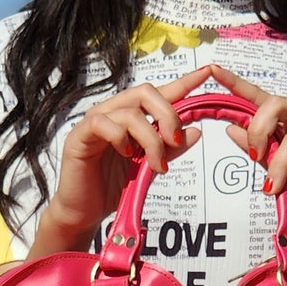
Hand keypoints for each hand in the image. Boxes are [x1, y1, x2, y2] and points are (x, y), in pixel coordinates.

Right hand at [42, 65, 214, 242]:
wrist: (86, 211)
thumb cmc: (113, 186)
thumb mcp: (150, 167)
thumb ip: (171, 149)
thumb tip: (196, 131)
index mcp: (132, 117)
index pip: (160, 93)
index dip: (184, 82)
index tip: (206, 74)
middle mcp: (114, 112)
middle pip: (146, 92)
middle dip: (168, 115)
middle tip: (175, 142)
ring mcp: (95, 121)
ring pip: (130, 112)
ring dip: (151, 139)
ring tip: (156, 164)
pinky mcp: (80, 135)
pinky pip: (103, 123)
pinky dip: (121, 138)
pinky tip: (126, 155)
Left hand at [206, 65, 286, 262]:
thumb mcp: (280, 173)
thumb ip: (259, 152)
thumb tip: (230, 129)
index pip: (261, 98)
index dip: (237, 83)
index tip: (213, 71)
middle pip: (276, 103)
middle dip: (258, 131)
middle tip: (255, 159)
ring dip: (281, 163)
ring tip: (276, 187)